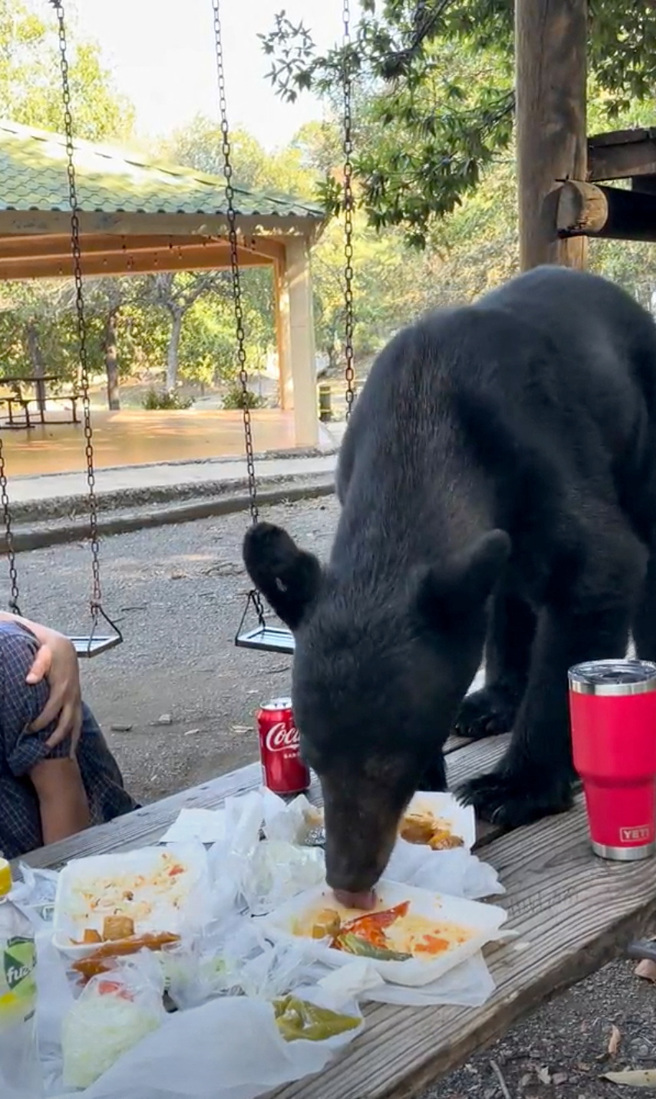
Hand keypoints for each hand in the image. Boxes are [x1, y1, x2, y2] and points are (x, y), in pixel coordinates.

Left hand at [24, 625, 82, 754]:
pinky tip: (70, 750)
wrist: (64, 646)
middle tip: (41, 750)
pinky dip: (74, 736)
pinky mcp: (76, 701)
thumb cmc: (49, 649)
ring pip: (76, 724)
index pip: (52, 708)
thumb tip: (30, 680)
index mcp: (63, 685)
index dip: (41, 721)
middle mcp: (72, 695)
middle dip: (55, 737)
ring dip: (68, 741)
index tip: (28, 730)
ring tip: (63, 758)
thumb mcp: (43, 651)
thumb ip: (37, 665)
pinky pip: (77, 722)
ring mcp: (76, 699)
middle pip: (67, 721)